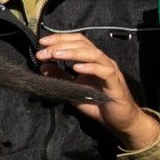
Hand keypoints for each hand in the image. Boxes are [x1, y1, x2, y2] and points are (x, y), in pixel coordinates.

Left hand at [36, 32, 159, 149]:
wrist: (118, 121)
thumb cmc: (97, 103)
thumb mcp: (73, 88)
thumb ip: (60, 76)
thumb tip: (43, 66)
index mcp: (92, 60)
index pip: (77, 41)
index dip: (60, 39)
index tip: (42, 43)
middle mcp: (102, 61)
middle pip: (83, 44)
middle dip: (61, 45)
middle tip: (42, 51)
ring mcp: (110, 70)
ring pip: (93, 54)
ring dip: (73, 52)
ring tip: (56, 54)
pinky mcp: (116, 83)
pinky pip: (105, 71)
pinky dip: (90, 67)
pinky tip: (76, 68)